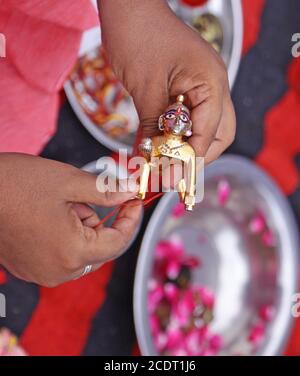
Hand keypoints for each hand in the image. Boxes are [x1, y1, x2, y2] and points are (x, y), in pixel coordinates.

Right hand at [0, 153, 141, 285]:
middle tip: (85, 197)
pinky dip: (67, 236)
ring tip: (62, 204)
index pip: (118, 242)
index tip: (134, 202)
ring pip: (82, 252)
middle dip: (100, 221)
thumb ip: (107, 192)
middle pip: (100, 249)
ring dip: (82, 227)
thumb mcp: (70, 182)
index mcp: (72, 252)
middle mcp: (59, 271)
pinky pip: (62, 256)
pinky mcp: (30, 268)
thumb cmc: (16, 184)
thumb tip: (131, 193)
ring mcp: (42, 272)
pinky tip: (51, 215)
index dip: (130, 220)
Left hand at [98, 0, 235, 163]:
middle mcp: (212, 86)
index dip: (191, 158)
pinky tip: (156, 145)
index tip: (171, 177)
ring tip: (162, 163)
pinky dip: (173, 135)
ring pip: (204, 128)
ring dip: (185, 148)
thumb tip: (154, 160)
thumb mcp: (145, 88)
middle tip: (172, 172)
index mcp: (211, 83)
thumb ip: (155, 126)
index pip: (210, 134)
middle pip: (217, 135)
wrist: (128, 7)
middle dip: (196, 157)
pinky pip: (187, 118)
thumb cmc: (137, 34)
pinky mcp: (186, 87)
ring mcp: (201, 86)